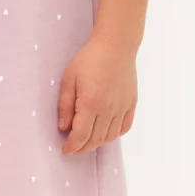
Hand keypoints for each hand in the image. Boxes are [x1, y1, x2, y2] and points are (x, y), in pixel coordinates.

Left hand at [56, 34, 136, 153]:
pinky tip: (105, 132)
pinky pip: (124, 127)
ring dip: (98, 143)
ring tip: (87, 141)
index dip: (72, 147)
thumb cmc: (89, 59)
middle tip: (74, 148)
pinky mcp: (131, 103)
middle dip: (83, 148)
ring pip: (110, 136)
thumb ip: (65, 105)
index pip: (81, 135)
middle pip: (96, 140)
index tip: (65, 150)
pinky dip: (114, 135)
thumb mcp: (69, 79)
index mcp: (91, 103)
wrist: (116, 45)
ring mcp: (122, 107)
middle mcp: (108, 109)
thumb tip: (63, 128)